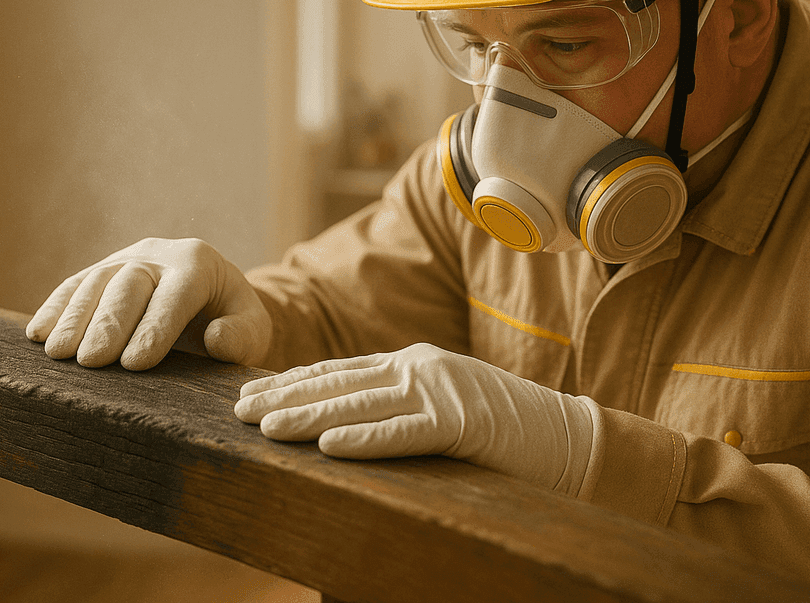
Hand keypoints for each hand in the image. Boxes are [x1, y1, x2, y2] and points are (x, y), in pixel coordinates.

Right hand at [26, 237, 271, 370]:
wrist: (213, 301)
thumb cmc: (232, 322)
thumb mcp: (253, 329)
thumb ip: (242, 335)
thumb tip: (217, 340)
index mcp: (200, 263)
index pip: (177, 293)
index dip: (155, 327)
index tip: (135, 364)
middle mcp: (160, 254)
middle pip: (130, 284)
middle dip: (109, 324)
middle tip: (90, 363)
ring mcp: (127, 257)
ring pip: (97, 281)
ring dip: (74, 319)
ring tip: (57, 355)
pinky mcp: (102, 270)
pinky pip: (74, 285)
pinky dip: (55, 308)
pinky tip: (37, 334)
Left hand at [234, 343, 600, 494]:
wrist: (570, 440)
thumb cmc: (503, 435)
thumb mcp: (442, 415)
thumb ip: (399, 415)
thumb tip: (342, 434)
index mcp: (414, 363)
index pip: (340, 371)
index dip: (292, 381)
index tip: (250, 394)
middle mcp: (421, 367)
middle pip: (340, 382)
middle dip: (286, 396)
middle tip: (238, 410)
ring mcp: (443, 390)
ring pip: (362, 404)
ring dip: (310, 416)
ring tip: (266, 428)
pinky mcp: (464, 422)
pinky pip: (405, 433)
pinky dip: (366, 439)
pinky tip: (329, 446)